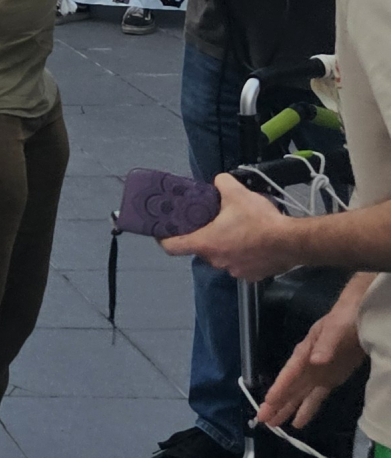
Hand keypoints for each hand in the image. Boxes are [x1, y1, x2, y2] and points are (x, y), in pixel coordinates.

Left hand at [163, 174, 297, 280]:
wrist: (293, 242)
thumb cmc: (259, 220)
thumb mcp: (237, 194)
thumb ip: (222, 184)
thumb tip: (219, 181)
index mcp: (205, 243)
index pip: (171, 247)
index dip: (163, 238)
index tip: (164, 230)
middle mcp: (216, 261)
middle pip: (201, 248)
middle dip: (205, 235)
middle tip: (212, 222)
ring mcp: (234, 271)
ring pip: (223, 256)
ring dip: (226, 245)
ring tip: (238, 230)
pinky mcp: (252, 276)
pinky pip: (241, 264)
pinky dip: (244, 254)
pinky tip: (254, 242)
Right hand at [260, 294, 367, 429]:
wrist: (359, 318)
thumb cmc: (343, 320)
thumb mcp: (334, 330)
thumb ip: (325, 346)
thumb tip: (314, 361)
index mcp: (304, 353)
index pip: (289, 373)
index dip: (279, 387)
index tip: (269, 402)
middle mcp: (306, 366)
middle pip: (288, 388)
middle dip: (276, 403)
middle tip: (262, 419)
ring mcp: (316, 374)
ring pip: (298, 396)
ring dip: (286, 409)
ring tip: (274, 426)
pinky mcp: (329, 380)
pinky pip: (315, 398)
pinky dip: (307, 410)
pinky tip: (298, 422)